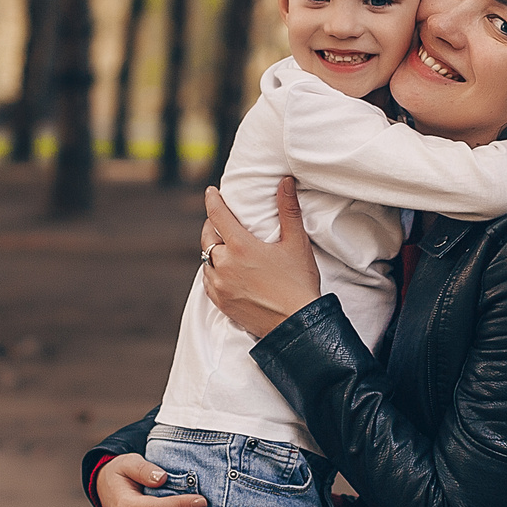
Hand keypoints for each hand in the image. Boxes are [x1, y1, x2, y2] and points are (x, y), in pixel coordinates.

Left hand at [200, 178, 321, 336]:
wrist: (296, 324)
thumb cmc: (299, 283)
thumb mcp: (296, 243)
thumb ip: (288, 210)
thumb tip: (285, 182)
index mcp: (241, 246)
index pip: (218, 215)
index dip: (213, 201)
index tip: (210, 192)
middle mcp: (225, 265)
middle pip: (207, 238)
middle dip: (212, 226)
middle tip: (219, 221)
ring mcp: (220, 285)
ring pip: (206, 261)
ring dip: (212, 251)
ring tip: (223, 247)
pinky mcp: (220, 303)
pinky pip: (208, 281)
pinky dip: (213, 272)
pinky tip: (223, 271)